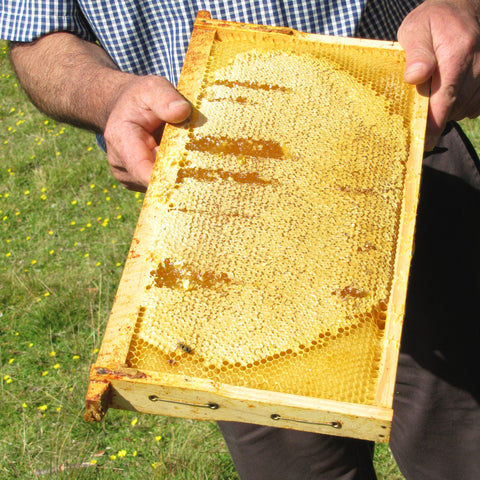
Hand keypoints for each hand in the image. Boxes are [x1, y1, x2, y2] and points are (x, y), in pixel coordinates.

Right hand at [103, 75, 190, 190]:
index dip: (164, 178)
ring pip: (160, 185)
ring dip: (177, 174)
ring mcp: (130, 178)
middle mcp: (121, 164)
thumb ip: (165, 97)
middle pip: (155, 181)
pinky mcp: (139, 183)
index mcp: (121, 140)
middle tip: (204, 168)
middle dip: (178, 175)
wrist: (124, 109)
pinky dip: (174, 175)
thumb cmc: (140, 98)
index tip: (187, 180)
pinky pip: (161, 185)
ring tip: (188, 156)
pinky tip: (180, 162)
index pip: (141, 167)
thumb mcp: (152, 88)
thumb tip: (182, 111)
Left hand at [397, 0, 479, 149]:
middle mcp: (478, 64)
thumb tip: (415, 76)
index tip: (424, 142)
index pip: (445, 99)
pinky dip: (460, 106)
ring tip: (433, 95)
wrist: (462, 8)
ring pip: (465, 108)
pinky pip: (474, 105)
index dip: (433, 125)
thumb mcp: (416, 29)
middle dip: (435, 116)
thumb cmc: (434, 20)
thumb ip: (416, 54)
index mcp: (458, 53)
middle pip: (454, 108)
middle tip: (418, 113)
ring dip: (447, 110)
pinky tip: (448, 94)